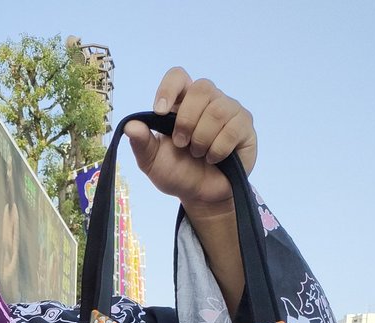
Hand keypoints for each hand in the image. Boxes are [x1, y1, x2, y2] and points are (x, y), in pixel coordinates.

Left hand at [125, 68, 256, 211]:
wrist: (200, 196)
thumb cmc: (177, 173)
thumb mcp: (152, 162)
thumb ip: (142, 143)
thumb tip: (129, 126)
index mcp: (182, 102)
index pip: (178, 76)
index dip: (169, 88)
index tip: (159, 112)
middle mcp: (208, 100)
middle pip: (201, 88)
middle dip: (187, 120)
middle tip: (181, 144)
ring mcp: (229, 110)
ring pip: (217, 109)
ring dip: (202, 138)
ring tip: (198, 154)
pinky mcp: (245, 126)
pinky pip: (233, 128)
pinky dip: (218, 149)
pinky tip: (214, 158)